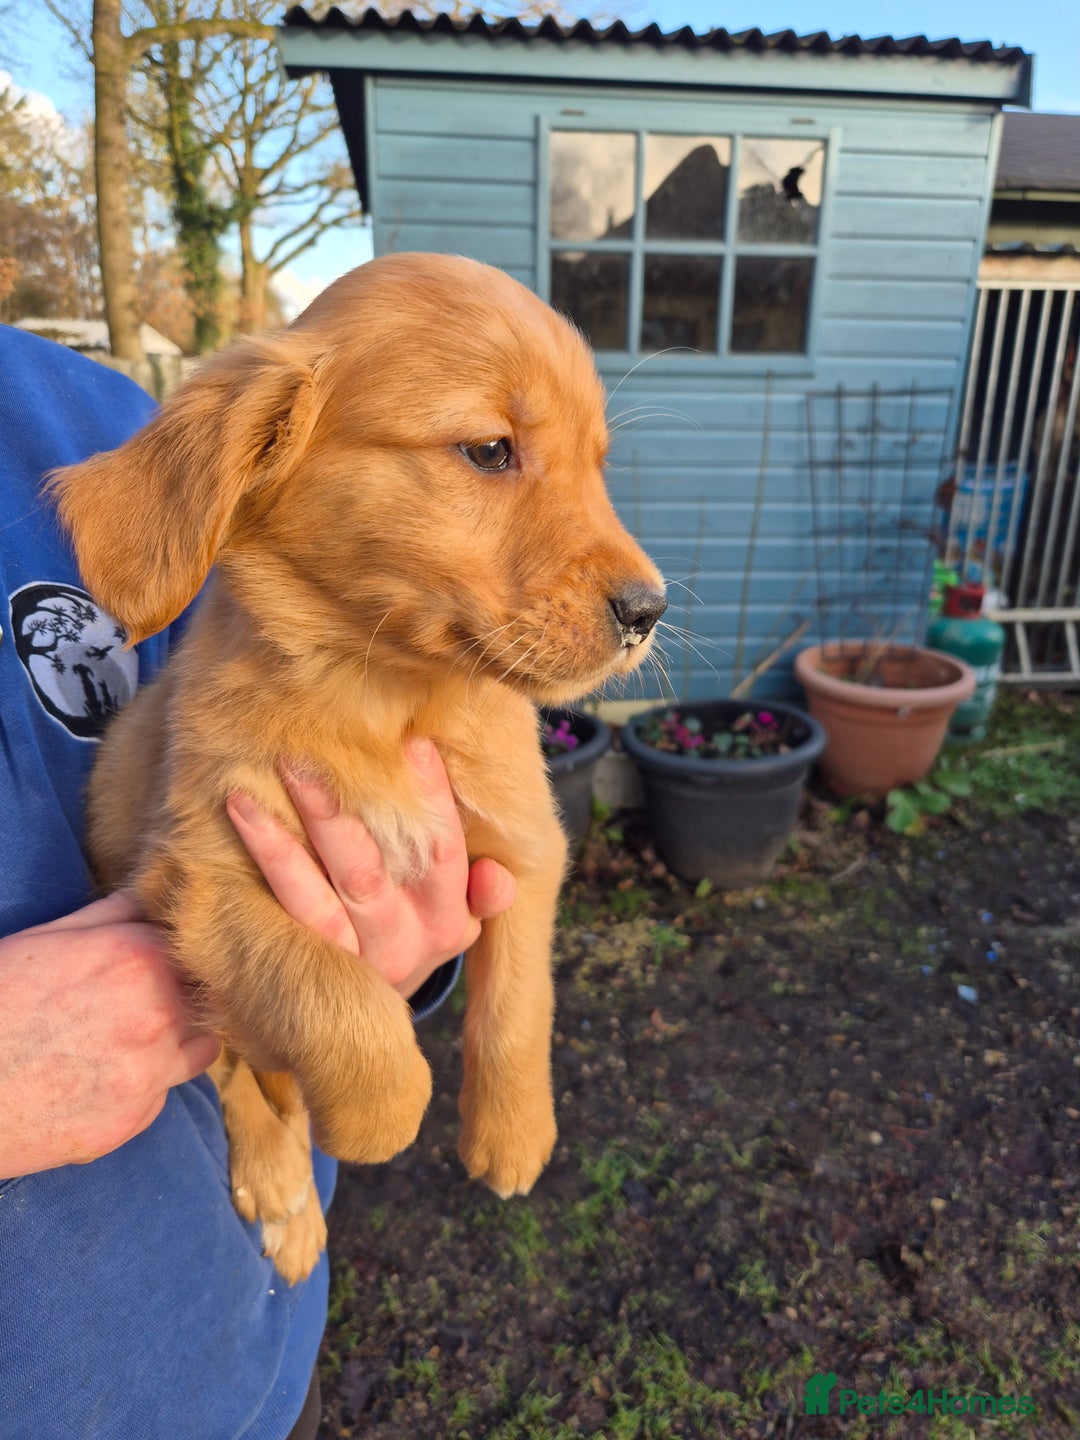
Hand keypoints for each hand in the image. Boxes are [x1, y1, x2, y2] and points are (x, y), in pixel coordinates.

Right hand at [0, 892, 220, 1176]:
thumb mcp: (47, 940)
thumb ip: (111, 915)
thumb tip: (148, 897)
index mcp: (138, 959)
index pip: (202, 948)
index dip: (185, 954)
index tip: (170, 960)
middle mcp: (158, 1015)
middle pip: (210, 999)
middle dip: (187, 996)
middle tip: (147, 1001)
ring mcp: (149, 1073)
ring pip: (201, 1050)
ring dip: (179, 1042)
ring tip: (128, 1040)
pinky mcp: (134, 1121)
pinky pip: (161, 1096)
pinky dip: (142, 1087)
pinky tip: (99, 1079)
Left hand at [226, 738, 515, 997]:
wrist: (362, 1026)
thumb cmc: (412, 936)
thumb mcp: (458, 921)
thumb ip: (483, 894)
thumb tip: (497, 877)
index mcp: (448, 924)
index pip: (442, 854)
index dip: (432, 799)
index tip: (414, 743)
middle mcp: (402, 945)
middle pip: (371, 872)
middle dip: (340, 810)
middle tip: (311, 751)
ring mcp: (351, 959)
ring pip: (322, 892)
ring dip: (294, 829)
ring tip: (277, 769)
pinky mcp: (309, 965)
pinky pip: (287, 909)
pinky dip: (267, 856)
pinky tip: (242, 809)